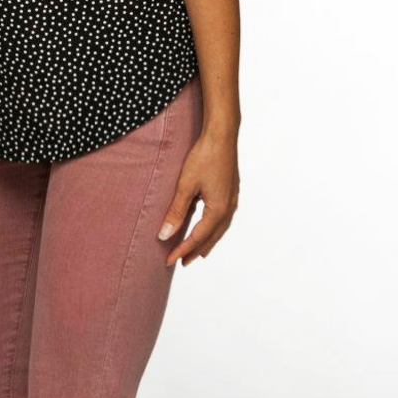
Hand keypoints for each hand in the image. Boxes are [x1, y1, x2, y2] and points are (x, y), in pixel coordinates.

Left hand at [157, 128, 238, 265]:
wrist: (222, 135)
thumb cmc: (204, 157)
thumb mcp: (185, 186)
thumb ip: (176, 212)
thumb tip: (165, 236)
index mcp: (218, 210)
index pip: (197, 238)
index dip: (181, 250)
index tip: (169, 261)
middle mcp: (229, 208)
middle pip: (211, 237)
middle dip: (195, 250)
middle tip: (181, 262)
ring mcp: (232, 200)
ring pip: (219, 229)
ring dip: (206, 241)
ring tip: (197, 251)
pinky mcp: (231, 191)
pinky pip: (223, 219)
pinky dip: (214, 228)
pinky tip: (209, 226)